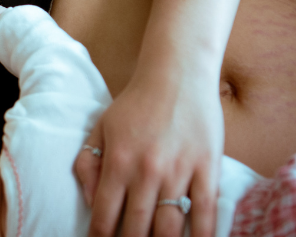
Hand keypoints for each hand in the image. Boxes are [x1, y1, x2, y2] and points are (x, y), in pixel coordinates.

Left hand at [74, 72, 223, 236]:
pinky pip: (205, 212)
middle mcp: (146, 171)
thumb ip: (88, 164)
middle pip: (136, 227)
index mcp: (117, 162)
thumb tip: (90, 201)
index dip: (100, 236)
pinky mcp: (207, 168)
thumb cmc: (134, 104)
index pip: (104, 214)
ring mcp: (179, 171)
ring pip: (169, 227)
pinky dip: (202, 235)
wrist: (176, 75)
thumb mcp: (100, 128)